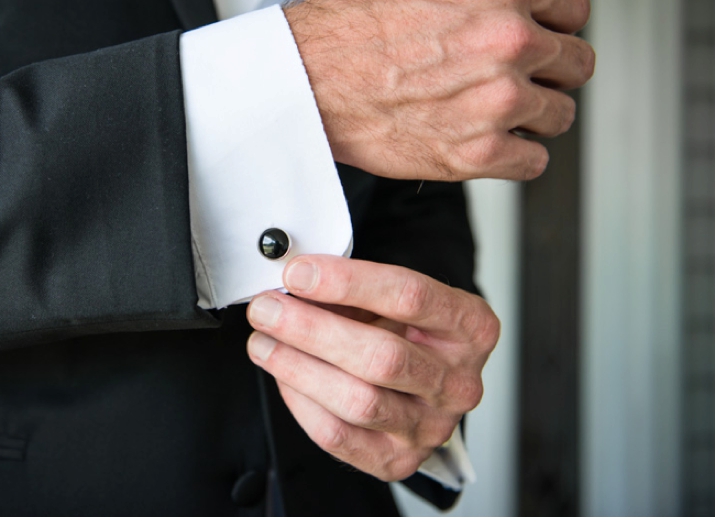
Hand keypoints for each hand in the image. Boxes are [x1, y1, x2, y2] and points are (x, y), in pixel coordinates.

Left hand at [245, 254, 498, 480]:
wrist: (420, 377)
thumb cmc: (400, 328)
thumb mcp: (386, 297)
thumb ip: (348, 289)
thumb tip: (291, 285)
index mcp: (470, 326)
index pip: (410, 297)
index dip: (347, 283)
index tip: (297, 274)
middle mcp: (459, 381)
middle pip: (382, 357)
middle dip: (312, 331)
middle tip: (267, 310)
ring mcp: (432, 426)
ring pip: (359, 401)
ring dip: (298, 367)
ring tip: (262, 341)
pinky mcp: (398, 459)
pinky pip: (340, 435)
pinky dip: (301, 402)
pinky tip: (283, 375)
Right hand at [284, 0, 593, 180]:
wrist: (306, 76)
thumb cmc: (349, 29)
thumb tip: (515, 10)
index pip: (574, 11)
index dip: (555, 28)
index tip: (541, 43)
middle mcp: (512, 39)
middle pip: (576, 65)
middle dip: (548, 74)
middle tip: (513, 81)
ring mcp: (500, 98)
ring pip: (560, 116)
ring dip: (531, 118)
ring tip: (488, 114)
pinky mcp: (479, 152)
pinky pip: (534, 162)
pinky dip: (514, 156)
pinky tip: (483, 142)